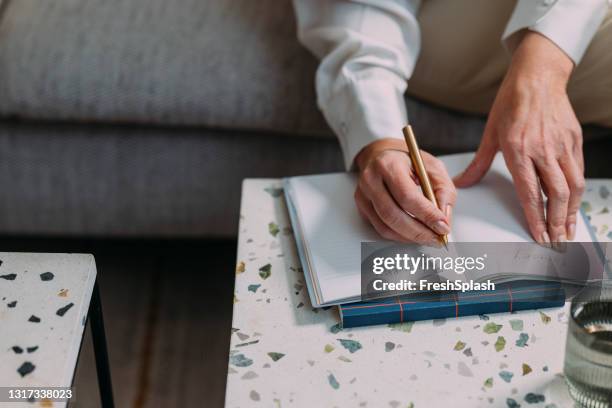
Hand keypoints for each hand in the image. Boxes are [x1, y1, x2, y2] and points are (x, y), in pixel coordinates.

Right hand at [354, 138, 454, 243]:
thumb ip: (444, 191)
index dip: (426, 215)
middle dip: (419, 232)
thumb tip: (443, 219)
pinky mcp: (362, 207)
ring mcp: (363, 194)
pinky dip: (399, 236)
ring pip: (386, 226)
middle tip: (437, 238)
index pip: (407, 196)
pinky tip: (413, 234)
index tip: (443, 227)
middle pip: (393, 215)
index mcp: (389, 164)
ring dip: (410, 237)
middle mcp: (371, 179)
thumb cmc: (407, 160)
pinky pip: (380, 229)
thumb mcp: (433, 167)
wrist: (382, 155)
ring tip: (428, 237)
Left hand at [454, 32, 583, 244]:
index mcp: (519, 150)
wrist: (537, 77)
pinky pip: (578, 172)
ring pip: (572, 186)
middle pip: (556, 195)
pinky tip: (573, 205)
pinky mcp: (573, 141)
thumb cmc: (511, 103)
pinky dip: (577, 192)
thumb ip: (478, 163)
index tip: (540, 236)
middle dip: (558, 223)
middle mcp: (543, 150)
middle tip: (558, 242)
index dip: (536, 218)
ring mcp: (562, 145)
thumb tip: (461, 182)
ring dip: (571, 212)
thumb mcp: (490, 134)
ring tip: (568, 231)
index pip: (530, 193)